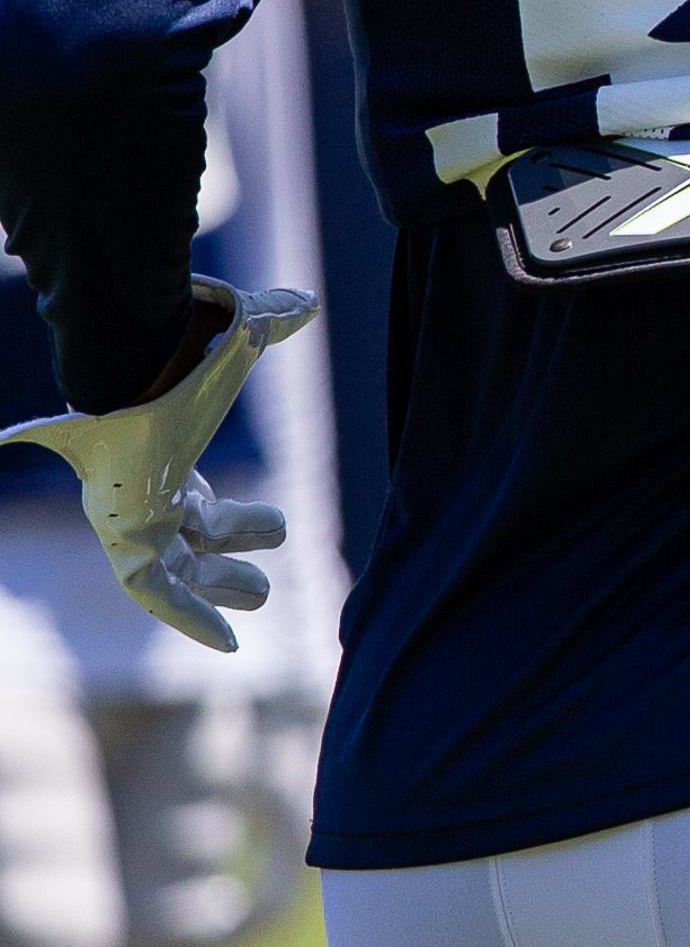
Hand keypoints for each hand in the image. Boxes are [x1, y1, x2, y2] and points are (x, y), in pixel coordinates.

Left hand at [0, 278, 317, 651]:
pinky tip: (226, 644)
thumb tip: (307, 302)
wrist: (129, 377)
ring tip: (259, 597)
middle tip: (264, 587)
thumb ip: (267, 328)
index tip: (279, 533)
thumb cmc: (179, 366)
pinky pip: (155, 595)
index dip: (237, 530)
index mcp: (165, 464)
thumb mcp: (234, 349)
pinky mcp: (125, 540)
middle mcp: (144, 498)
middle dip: (226, 569)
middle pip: (187, 546)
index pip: (196, 511)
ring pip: (175, 576)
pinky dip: (190, 619)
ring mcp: (130, 521)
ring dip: (216, 595)